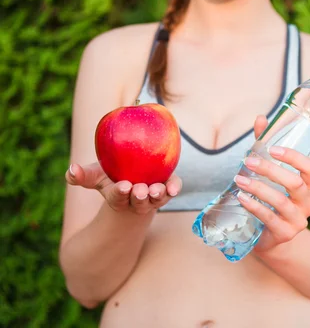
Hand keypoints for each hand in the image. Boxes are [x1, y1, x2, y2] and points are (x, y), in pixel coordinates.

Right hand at [65, 162, 181, 214]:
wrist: (134, 177)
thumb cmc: (112, 177)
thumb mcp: (96, 176)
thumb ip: (82, 175)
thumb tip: (71, 170)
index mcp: (119, 196)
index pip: (118, 197)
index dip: (121, 193)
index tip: (123, 186)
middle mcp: (138, 199)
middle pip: (139, 202)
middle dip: (140, 197)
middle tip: (140, 190)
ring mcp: (154, 195)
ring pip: (157, 198)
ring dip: (158, 195)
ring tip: (157, 189)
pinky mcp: (168, 186)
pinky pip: (173, 189)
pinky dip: (174, 188)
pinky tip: (175, 188)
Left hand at [235, 115, 309, 252]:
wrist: (272, 237)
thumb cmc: (273, 198)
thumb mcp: (270, 172)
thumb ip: (266, 146)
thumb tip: (261, 118)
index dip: (294, 157)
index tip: (273, 149)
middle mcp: (308, 202)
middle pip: (295, 183)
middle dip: (271, 170)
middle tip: (248, 161)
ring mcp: (298, 220)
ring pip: (281, 201)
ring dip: (259, 188)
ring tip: (239, 179)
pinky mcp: (285, 234)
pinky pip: (270, 218)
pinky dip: (255, 206)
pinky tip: (242, 197)